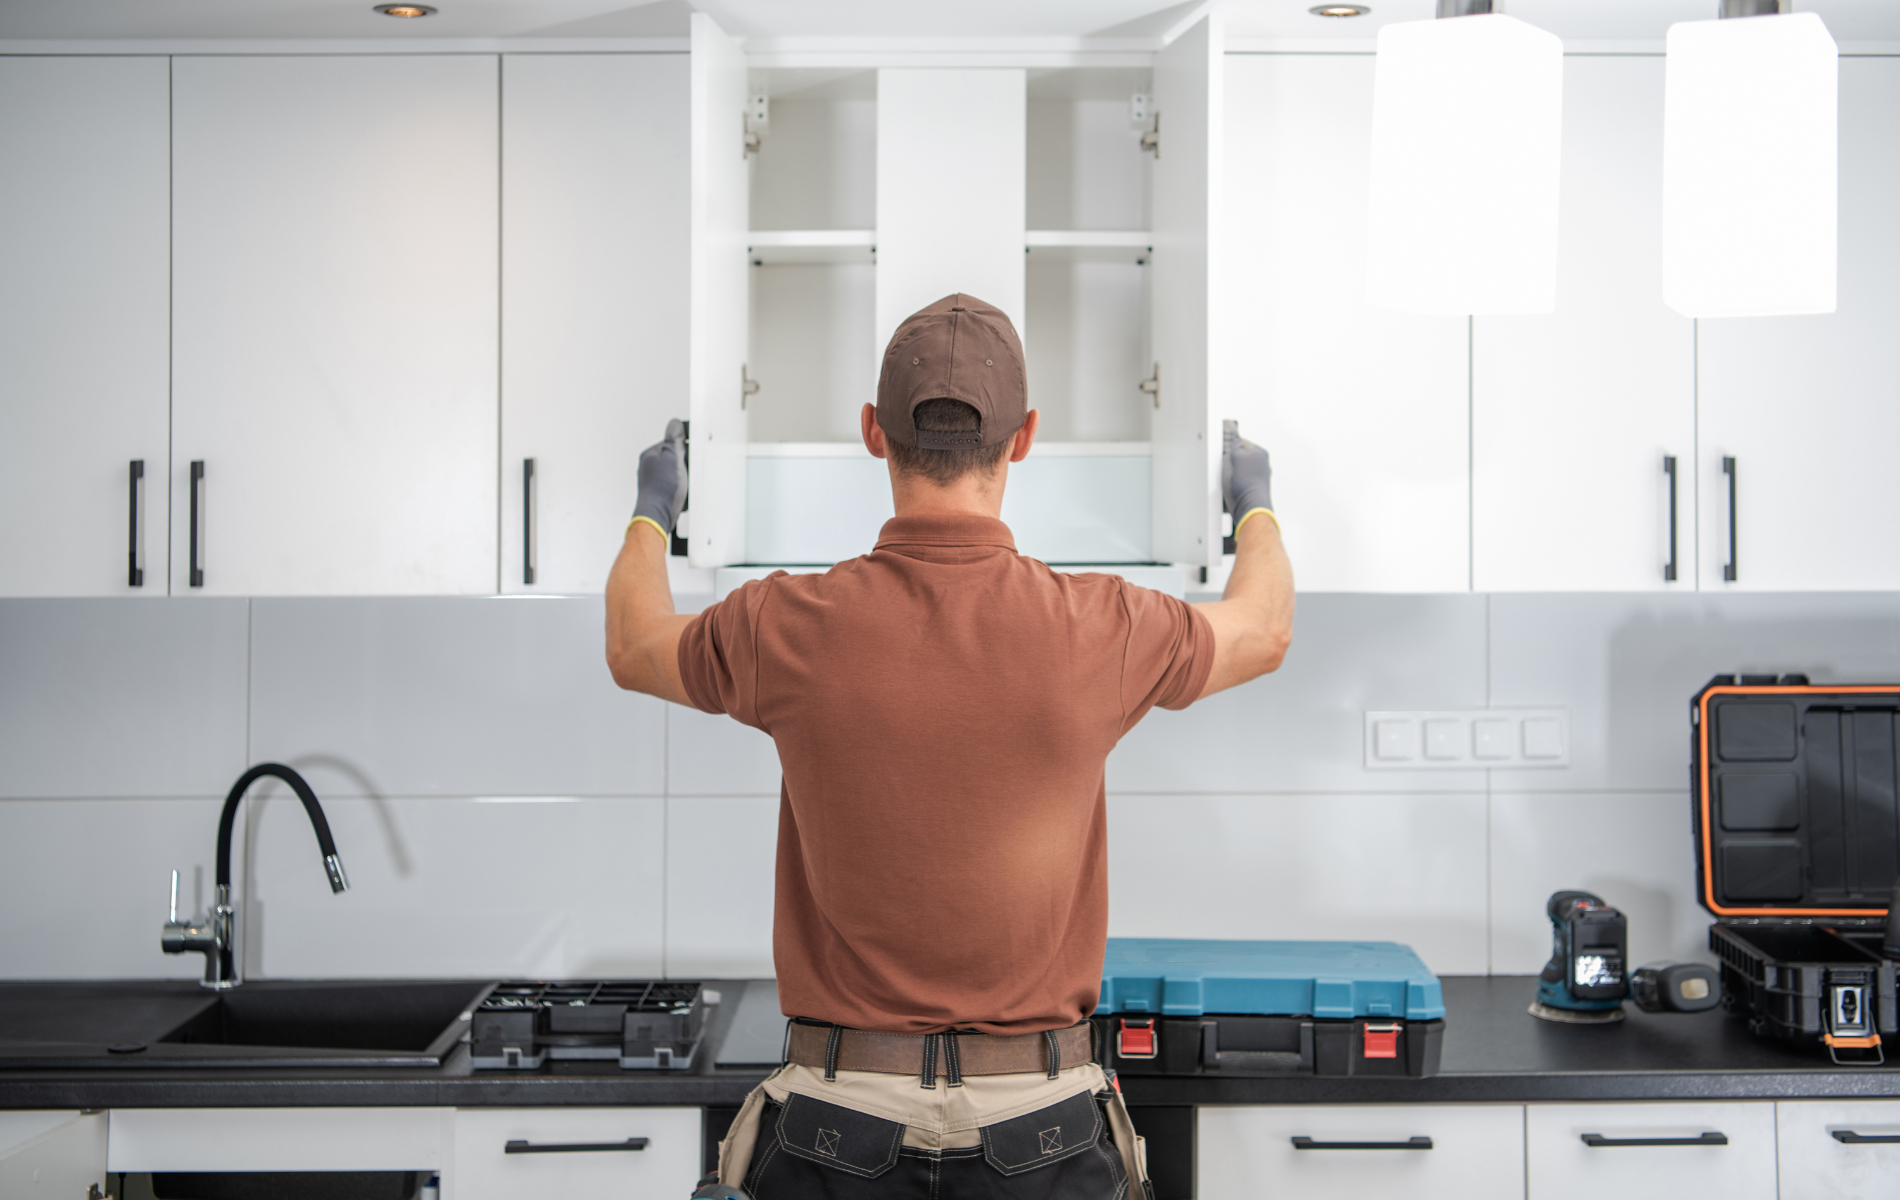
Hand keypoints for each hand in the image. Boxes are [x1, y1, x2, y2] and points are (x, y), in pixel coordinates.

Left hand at [631, 418, 687, 537]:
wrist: (657, 516)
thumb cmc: (661, 490)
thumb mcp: (673, 458)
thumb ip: (674, 439)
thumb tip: (674, 424)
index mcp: (650, 455)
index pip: (671, 443)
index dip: (685, 448)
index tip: (692, 453)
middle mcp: (649, 468)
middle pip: (675, 459)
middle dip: (685, 465)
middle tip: (689, 472)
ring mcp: (653, 482)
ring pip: (676, 475)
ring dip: (684, 479)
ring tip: (685, 486)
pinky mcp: (659, 495)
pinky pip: (676, 488)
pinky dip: (682, 491)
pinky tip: (683, 495)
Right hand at [1222, 419, 1272, 530]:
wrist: (1250, 507)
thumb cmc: (1245, 484)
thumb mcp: (1234, 457)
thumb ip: (1234, 443)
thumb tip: (1233, 431)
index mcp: (1260, 453)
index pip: (1241, 442)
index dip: (1229, 445)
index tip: (1221, 449)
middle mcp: (1262, 465)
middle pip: (1240, 457)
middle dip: (1230, 461)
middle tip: (1224, 467)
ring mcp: (1259, 478)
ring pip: (1239, 471)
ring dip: (1231, 474)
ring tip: (1228, 480)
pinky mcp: (1253, 489)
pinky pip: (1239, 482)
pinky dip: (1233, 484)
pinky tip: (1230, 489)